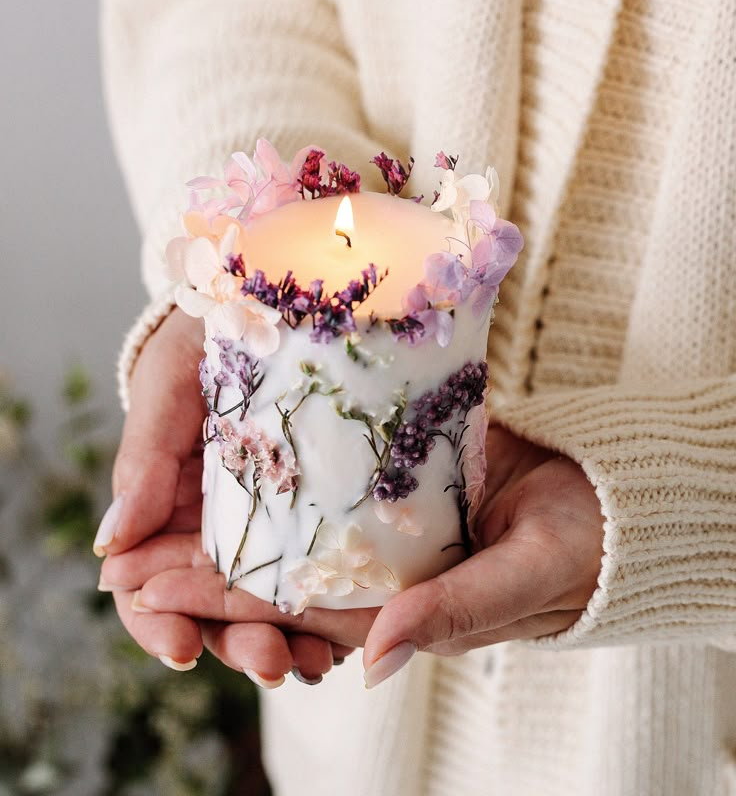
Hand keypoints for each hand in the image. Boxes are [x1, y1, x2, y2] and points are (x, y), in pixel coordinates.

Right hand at [97, 307, 350, 682]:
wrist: (265, 293)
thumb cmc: (199, 339)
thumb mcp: (167, 389)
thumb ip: (144, 463)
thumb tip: (109, 546)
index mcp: (168, 511)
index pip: (150, 588)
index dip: (161, 623)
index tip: (182, 647)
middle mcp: (218, 529)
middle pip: (219, 609)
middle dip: (241, 644)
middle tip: (274, 663)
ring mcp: (272, 524)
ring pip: (274, 603)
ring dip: (293, 641)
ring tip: (321, 664)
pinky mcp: (322, 511)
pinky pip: (325, 569)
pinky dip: (336, 607)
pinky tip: (361, 627)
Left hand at [101, 419, 601, 686]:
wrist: (613, 495)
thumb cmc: (580, 547)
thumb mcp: (527, 576)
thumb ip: (459, 612)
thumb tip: (378, 656)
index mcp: (401, 608)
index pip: (292, 608)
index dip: (217, 599)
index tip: (145, 583)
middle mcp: (380, 570)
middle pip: (275, 575)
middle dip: (197, 571)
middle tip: (119, 556)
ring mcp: (385, 522)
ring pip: (291, 532)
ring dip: (225, 524)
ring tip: (152, 511)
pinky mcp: (399, 474)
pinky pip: (327, 480)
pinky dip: (278, 472)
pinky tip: (234, 449)